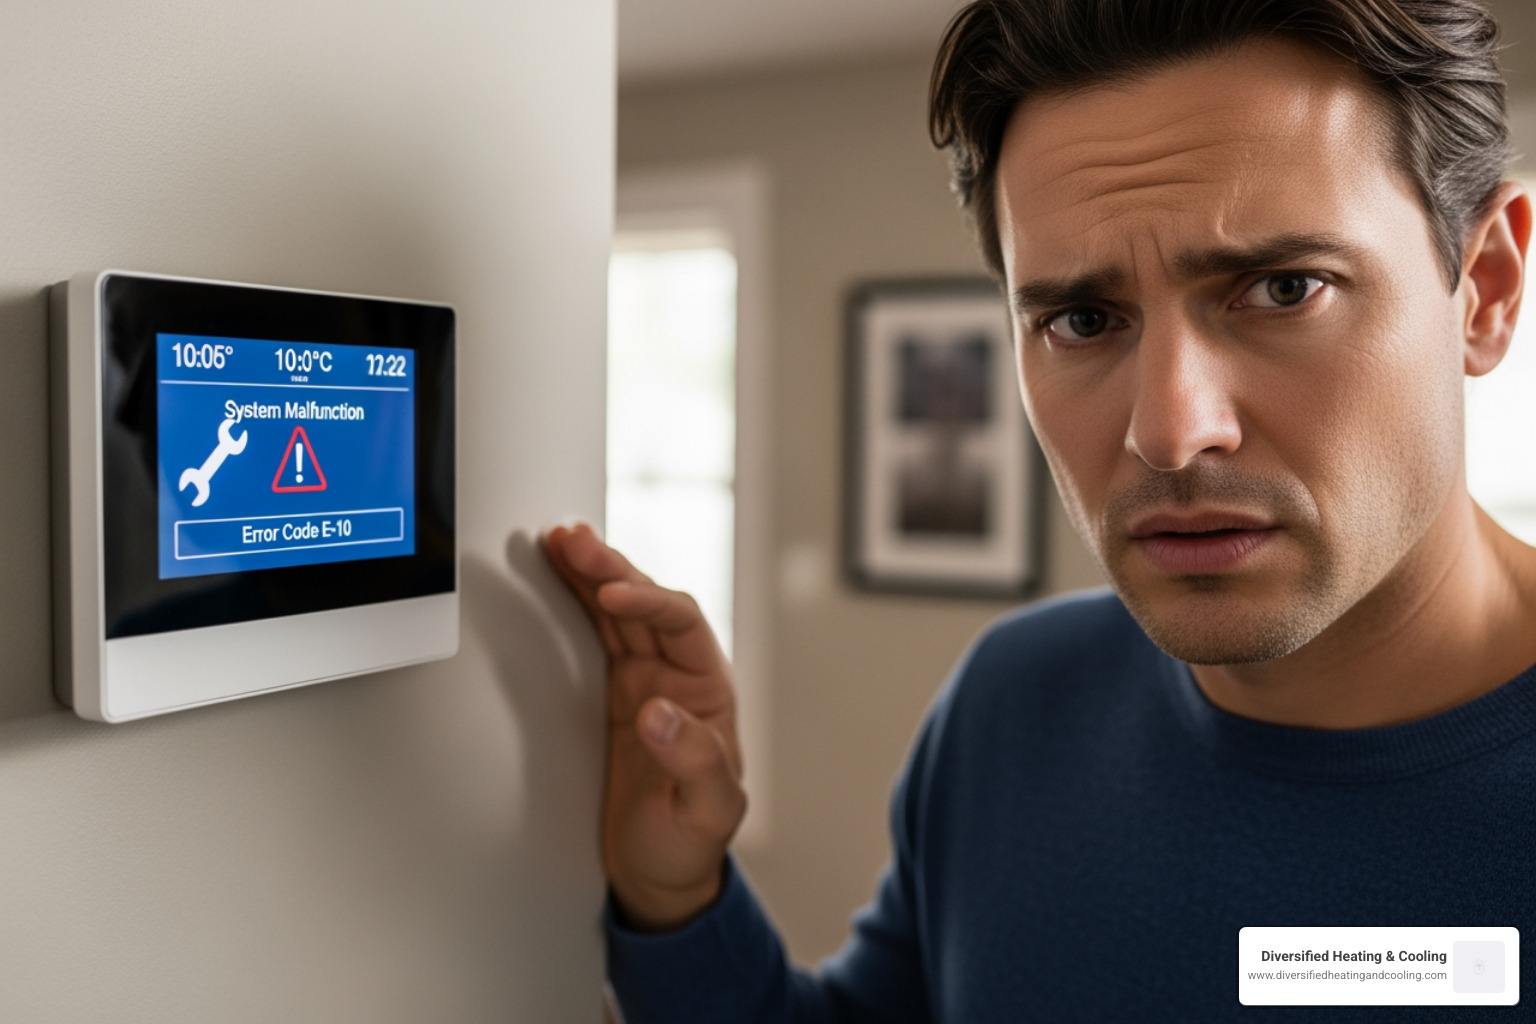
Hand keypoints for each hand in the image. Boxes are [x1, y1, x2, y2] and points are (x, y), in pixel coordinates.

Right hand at [543, 523, 745, 930]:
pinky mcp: (611, 692)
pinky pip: (594, 632)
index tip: (614, 595)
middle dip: (610, 569)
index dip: (649, 602)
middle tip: (572, 541)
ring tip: (558, 540)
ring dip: (589, 574)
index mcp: (709, 691)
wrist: (659, 873)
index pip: (682, 625)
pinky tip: (557, 574)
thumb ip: (697, 763)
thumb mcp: (709, 813)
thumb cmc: (691, 845)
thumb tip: (662, 712)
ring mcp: (642, 680)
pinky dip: (575, 600)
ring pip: (617, 609)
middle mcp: (678, 676)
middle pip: (645, 603)